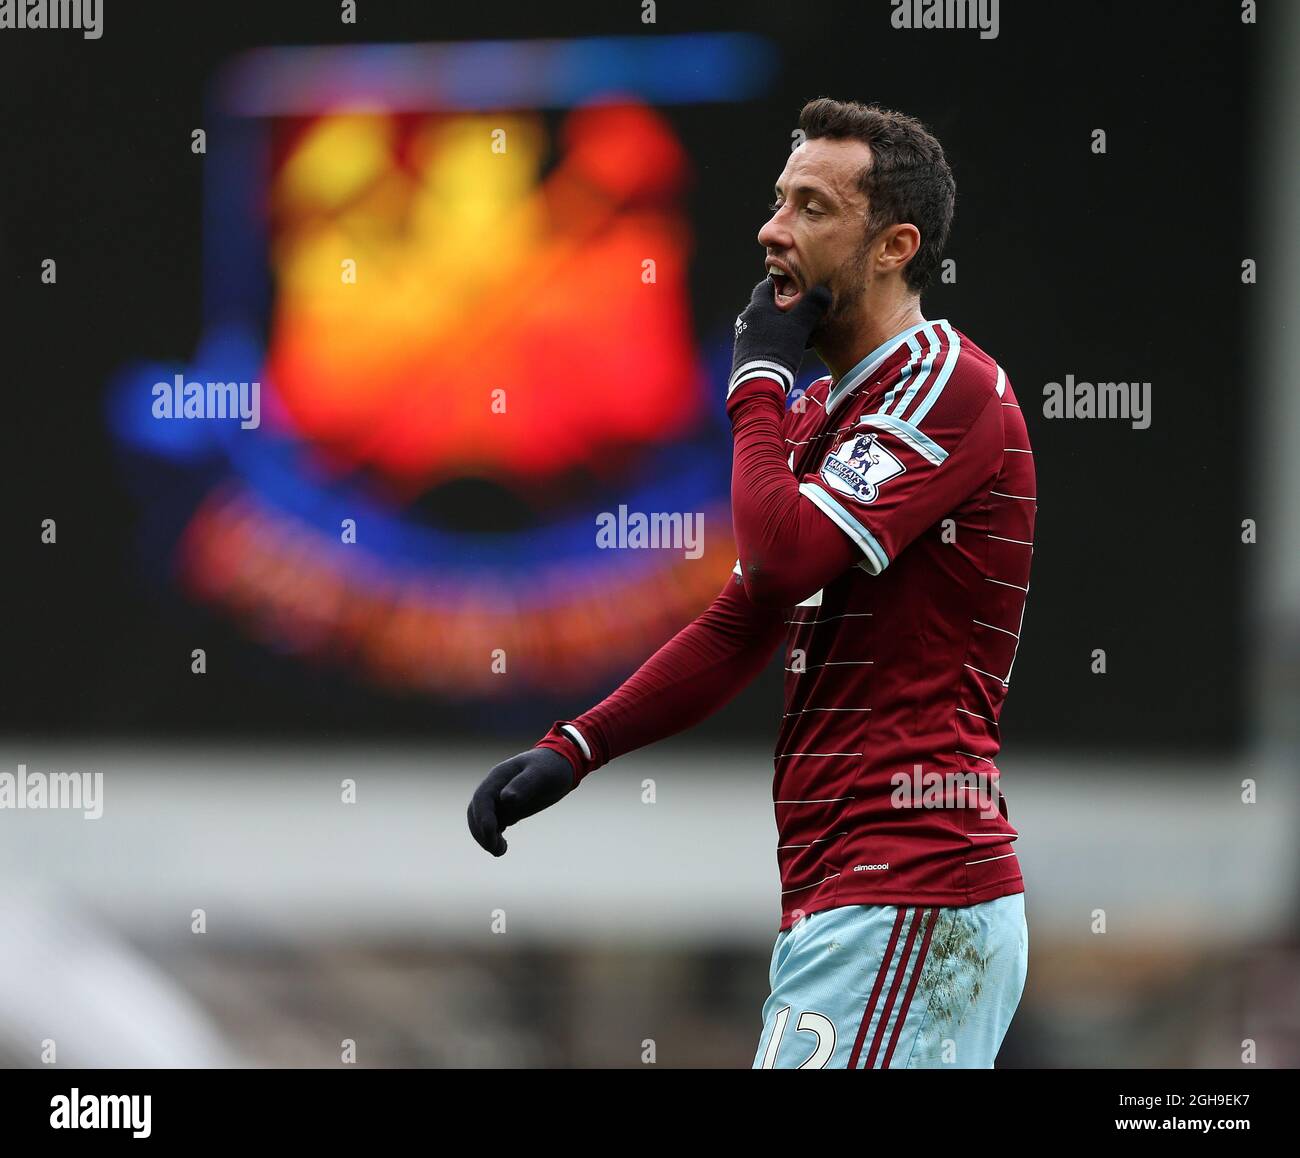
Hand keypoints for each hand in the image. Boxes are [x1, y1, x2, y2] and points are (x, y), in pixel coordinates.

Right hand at [467, 746, 575, 855]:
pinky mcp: (506, 810)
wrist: (560, 767)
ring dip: (485, 837)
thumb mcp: (541, 774)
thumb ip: (524, 785)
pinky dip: (493, 837)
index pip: (482, 798)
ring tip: (500, 851)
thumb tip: (505, 799)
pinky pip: (492, 825)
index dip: (483, 817)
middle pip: (476, 812)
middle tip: (497, 850)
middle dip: (481, 832)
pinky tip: (502, 846)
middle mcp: (494, 788)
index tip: (491, 834)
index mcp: (498, 777)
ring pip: (481, 820)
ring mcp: (498, 800)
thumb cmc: (552, 767)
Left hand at [727, 277, 831, 400]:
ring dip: (782, 327)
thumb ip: (811, 306)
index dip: (780, 284)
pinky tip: (790, 350)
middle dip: (785, 309)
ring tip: (801, 334)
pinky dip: (776, 341)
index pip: (765, 286)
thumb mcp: (799, 325)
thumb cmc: (778, 349)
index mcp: (756, 307)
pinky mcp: (745, 354)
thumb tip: (823, 291)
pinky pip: (763, 341)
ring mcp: (744, 338)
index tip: (794, 287)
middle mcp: (747, 320)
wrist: (758, 382)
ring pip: (767, 326)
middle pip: (768, 307)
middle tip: (802, 312)